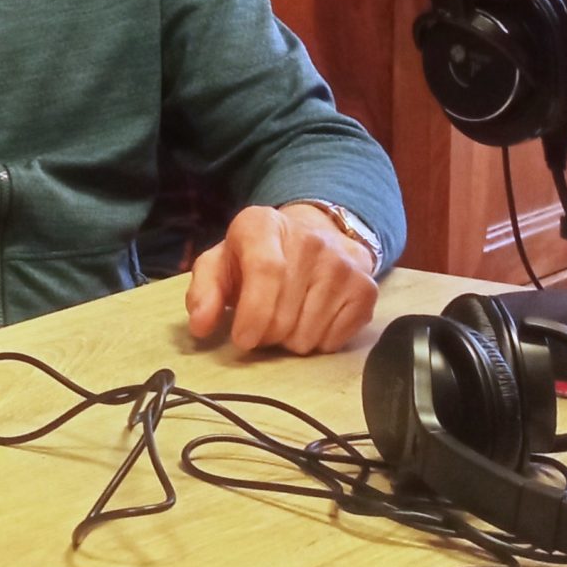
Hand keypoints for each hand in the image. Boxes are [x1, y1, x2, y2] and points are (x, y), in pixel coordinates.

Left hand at [183, 203, 378, 353]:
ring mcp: (344, 265)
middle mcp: (310, 240)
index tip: (243, 339)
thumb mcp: (221, 264)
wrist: (316, 238)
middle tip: (259, 324)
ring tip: (285, 316)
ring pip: (308, 334)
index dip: (253, 313)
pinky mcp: (366, 290)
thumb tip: (200, 325)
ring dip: (289, 340)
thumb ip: (204, 292)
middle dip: (265, 334)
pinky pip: (333, 341)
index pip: (265, 271)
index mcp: (263, 224)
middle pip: (283, 314)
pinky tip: (310, 318)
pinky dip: (317, 342)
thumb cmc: (256, 257)